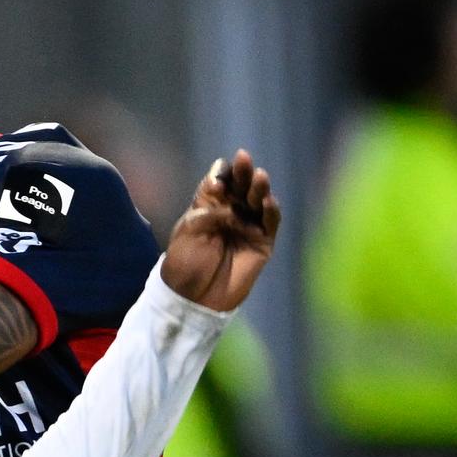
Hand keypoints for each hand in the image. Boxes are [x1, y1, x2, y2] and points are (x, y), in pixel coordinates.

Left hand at [159, 149, 280, 311]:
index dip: (222, 175)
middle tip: (244, 159)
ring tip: (259, 176)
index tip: (219, 177)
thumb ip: (205, 202)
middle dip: (243, 173)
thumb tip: (216, 173)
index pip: (220, 182)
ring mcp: (249, 227)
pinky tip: (268, 201)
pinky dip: (271, 212)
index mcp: (209, 206)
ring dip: (259, 188)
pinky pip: (270, 224)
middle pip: (241, 187)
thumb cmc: (185, 262)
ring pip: (258, 202)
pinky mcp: (263, 243)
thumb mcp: (189, 228)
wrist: (193, 297)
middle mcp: (231, 212)